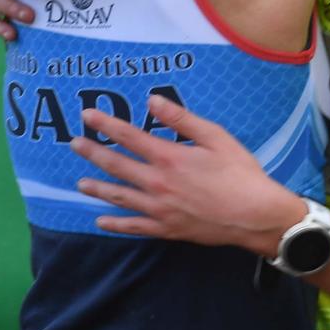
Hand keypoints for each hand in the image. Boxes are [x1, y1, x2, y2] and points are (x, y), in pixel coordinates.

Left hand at [71, 96, 306, 253]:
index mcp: (169, 158)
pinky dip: (116, 224)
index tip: (87, 115)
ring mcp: (160, 209)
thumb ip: (182, 119)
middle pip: (117, 166)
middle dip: (93, 153)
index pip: (129, 137)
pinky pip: (135, 227)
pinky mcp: (167, 229)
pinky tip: (101, 221)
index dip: (106, 124)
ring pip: (120, 197)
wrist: (254, 215)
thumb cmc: (240, 173)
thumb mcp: (216, 137)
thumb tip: (153, 101)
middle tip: (74, 145)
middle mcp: (158, 184)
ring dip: (98, 189)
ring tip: (80, 183)